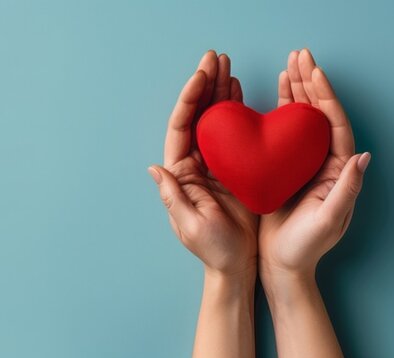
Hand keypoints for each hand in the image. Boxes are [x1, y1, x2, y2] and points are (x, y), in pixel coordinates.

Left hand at [148, 50, 257, 276]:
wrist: (237, 264)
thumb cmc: (213, 249)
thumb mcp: (190, 226)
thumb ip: (174, 197)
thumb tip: (155, 168)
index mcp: (181, 173)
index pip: (182, 128)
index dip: (190, 100)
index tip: (200, 75)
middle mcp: (194, 162)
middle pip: (197, 115)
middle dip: (205, 84)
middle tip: (214, 56)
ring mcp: (214, 162)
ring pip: (214, 118)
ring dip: (219, 90)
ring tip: (226, 63)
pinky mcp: (234, 165)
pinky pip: (233, 130)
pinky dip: (235, 107)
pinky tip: (239, 87)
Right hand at [259, 49, 370, 276]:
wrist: (282, 264)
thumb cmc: (305, 248)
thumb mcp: (329, 220)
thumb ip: (345, 189)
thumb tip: (363, 156)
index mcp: (337, 171)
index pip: (334, 125)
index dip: (325, 97)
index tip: (314, 72)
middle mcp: (324, 162)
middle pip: (319, 114)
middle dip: (311, 83)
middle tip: (300, 55)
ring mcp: (305, 162)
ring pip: (304, 117)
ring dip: (298, 89)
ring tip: (290, 63)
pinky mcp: (286, 165)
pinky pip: (286, 130)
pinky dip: (283, 106)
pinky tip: (278, 88)